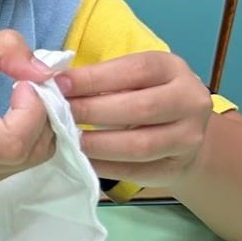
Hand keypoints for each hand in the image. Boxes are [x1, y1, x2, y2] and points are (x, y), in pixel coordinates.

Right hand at [0, 28, 57, 194]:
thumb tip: (44, 72)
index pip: (10, 140)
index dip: (32, 110)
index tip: (22, 82)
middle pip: (25, 153)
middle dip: (43, 117)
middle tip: (32, 86)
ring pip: (29, 162)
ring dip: (40, 129)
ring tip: (24, 100)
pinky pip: (17, 167)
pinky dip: (27, 140)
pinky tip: (13, 119)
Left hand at [57, 51, 212, 187]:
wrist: (180, 131)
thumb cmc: (140, 96)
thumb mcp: (127, 77)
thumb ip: (98, 78)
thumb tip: (51, 82)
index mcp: (172, 69)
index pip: (134, 70)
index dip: (94, 78)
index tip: (58, 85)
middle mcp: (190, 100)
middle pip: (140, 108)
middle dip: (92, 111)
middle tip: (58, 115)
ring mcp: (190, 137)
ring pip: (140, 145)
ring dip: (98, 144)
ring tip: (69, 140)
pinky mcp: (178, 167)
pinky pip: (137, 171)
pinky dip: (105, 167)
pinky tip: (83, 161)